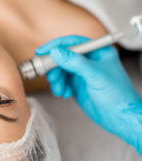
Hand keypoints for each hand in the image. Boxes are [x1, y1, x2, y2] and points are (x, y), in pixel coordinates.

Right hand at [35, 35, 141, 152]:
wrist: (119, 117)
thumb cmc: (117, 95)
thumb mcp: (95, 75)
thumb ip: (75, 62)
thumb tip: (56, 52)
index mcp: (97, 52)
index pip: (73, 43)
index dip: (56, 46)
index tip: (42, 51)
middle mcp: (89, 61)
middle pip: (64, 57)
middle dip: (54, 67)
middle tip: (50, 76)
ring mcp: (82, 73)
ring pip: (61, 70)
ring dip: (56, 79)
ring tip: (59, 89)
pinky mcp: (78, 85)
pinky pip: (62, 82)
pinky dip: (59, 87)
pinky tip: (64, 93)